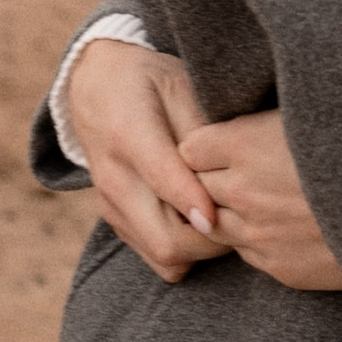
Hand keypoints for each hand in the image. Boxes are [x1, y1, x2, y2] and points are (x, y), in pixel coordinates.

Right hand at [66, 38, 230, 281]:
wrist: (95, 89)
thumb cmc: (149, 84)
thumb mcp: (179, 85)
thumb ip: (202, 129)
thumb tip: (234, 167)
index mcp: (130, 135)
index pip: (164, 180)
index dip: (195, 202)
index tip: (220, 215)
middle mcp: (116, 180)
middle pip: (167, 240)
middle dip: (213, 240)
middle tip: (246, 216)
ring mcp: (113, 207)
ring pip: (165, 258)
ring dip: (203, 249)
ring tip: (229, 218)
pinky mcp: (117, 222)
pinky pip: (157, 257)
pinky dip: (187, 251)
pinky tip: (206, 222)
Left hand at [177, 114, 341, 293]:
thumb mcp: (318, 113)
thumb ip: (275, 114)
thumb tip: (257, 107)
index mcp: (245, 145)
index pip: (190, 148)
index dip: (209, 146)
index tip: (231, 143)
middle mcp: (242, 191)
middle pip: (198, 188)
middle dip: (217, 180)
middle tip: (249, 170)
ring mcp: (258, 234)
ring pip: (217, 225)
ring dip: (235, 213)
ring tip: (269, 198)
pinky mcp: (278, 266)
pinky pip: (250, 253)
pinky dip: (261, 238)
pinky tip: (292, 224)